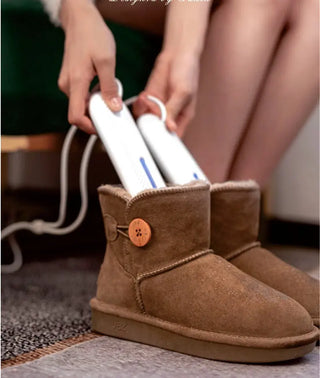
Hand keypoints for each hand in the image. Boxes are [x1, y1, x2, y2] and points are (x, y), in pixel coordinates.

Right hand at [58, 0, 121, 132]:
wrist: (81, 19)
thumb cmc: (93, 36)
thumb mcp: (107, 61)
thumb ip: (110, 86)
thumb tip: (113, 107)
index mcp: (75, 83)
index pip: (75, 116)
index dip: (88, 127)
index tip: (103, 128)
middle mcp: (67, 86)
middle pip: (80, 112)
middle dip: (97, 115)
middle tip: (113, 108)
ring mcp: (68, 83)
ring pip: (82, 104)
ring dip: (96, 105)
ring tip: (109, 93)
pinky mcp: (71, 79)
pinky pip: (82, 96)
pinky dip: (93, 97)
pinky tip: (103, 86)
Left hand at [133, 50, 199, 136]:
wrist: (177, 54)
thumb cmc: (187, 72)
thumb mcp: (184, 92)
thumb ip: (174, 109)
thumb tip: (170, 127)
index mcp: (182, 117)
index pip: (174, 136)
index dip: (165, 142)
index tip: (157, 141)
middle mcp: (170, 115)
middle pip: (157, 130)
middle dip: (150, 126)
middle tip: (149, 117)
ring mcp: (158, 107)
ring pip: (146, 119)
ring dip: (144, 112)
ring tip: (147, 101)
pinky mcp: (149, 98)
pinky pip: (141, 107)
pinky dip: (140, 104)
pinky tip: (144, 96)